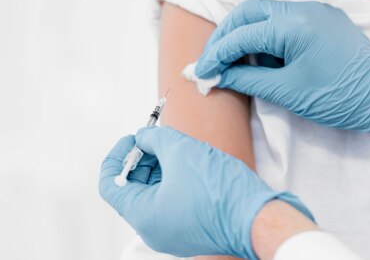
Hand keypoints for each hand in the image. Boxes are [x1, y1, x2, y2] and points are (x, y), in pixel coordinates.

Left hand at [99, 126, 313, 258]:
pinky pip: (171, 202)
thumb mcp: (182, 151)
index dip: (119, 156)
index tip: (133, 138)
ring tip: (178, 149)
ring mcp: (172, 233)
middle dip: (142, 159)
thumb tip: (144, 137)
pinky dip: (174, 180)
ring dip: (160, 168)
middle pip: (133, 189)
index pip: (111, 184)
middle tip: (157, 138)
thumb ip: (155, 139)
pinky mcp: (190, 230)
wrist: (258, 218)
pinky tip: (190, 164)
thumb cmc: (220, 191)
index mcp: (143, 216)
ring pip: (154, 194)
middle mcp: (153, 230)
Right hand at [196, 0, 369, 140]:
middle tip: (213, 62)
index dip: (217, 54)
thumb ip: (246, 80)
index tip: (200, 72)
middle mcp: (303, 10)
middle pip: (248, 12)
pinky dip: (267, 36)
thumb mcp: (287, 92)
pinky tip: (262, 59)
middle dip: (226, 36)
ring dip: (246, 36)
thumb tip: (216, 77)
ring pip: (265, 14)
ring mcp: (315, 11)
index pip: (242, 34)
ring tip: (236, 65)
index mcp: (294, 26)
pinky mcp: (323, 19)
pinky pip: (284, 20)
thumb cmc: (338, 97)